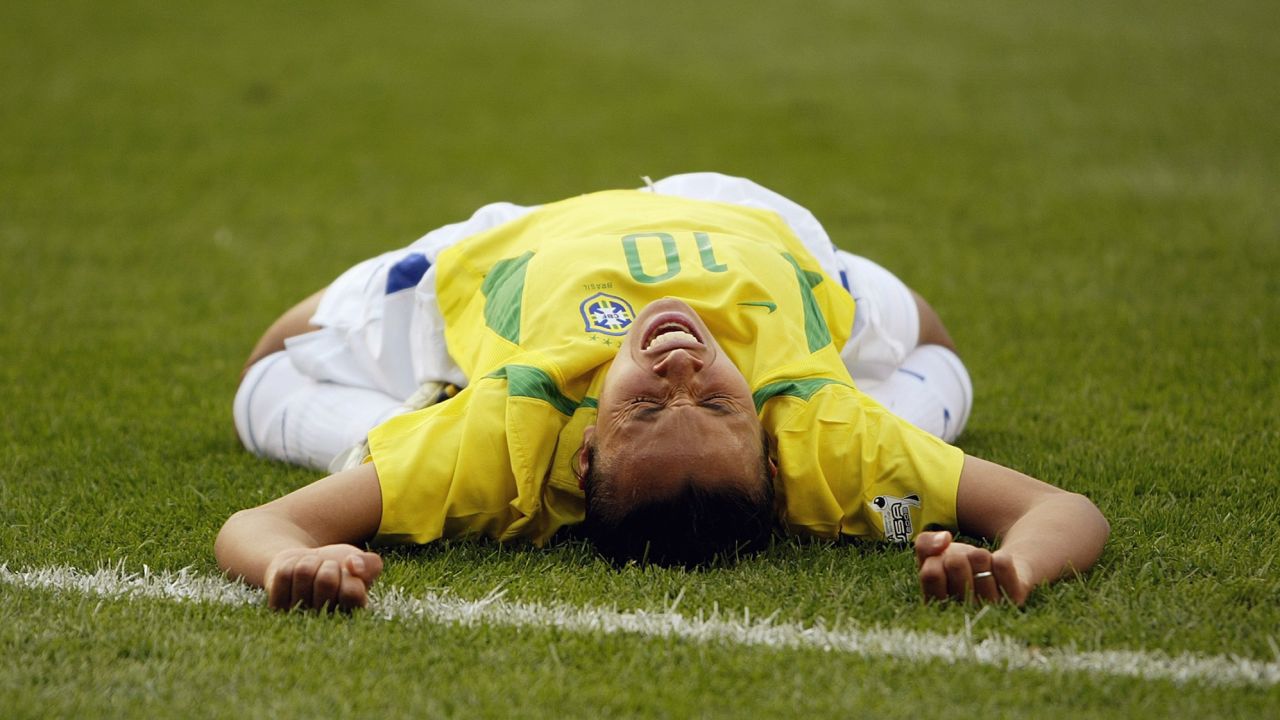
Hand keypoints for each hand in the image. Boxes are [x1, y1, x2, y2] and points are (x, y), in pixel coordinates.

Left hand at [263, 544, 383, 610]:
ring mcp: (300, 617)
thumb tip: (354, 567)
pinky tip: (295, 575)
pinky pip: (284, 573)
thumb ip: (369, 563)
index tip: (347, 573)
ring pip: (303, 572)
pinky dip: (292, 563)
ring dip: (309, 562)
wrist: (308, 562)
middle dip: (327, 564)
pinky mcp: (277, 607)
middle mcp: (325, 623)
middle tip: (327, 571)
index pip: (353, 593)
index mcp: (352, 614)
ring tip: (312, 571)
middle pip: (326, 580)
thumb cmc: (339, 566)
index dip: (349, 574)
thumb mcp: (358, 561)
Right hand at [914, 531, 1031, 605]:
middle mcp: (963, 613)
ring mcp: (990, 608)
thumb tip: (944, 540)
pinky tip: (998, 568)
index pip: (930, 574)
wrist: (997, 569)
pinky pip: (1002, 563)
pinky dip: (1001, 556)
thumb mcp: (935, 554)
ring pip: (980, 561)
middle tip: (965, 566)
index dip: (936, 558)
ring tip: (982, 567)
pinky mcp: (1014, 599)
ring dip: (980, 555)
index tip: (942, 563)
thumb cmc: (961, 564)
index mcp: (937, 606)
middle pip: (955, 564)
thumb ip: (925, 544)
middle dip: (960, 555)